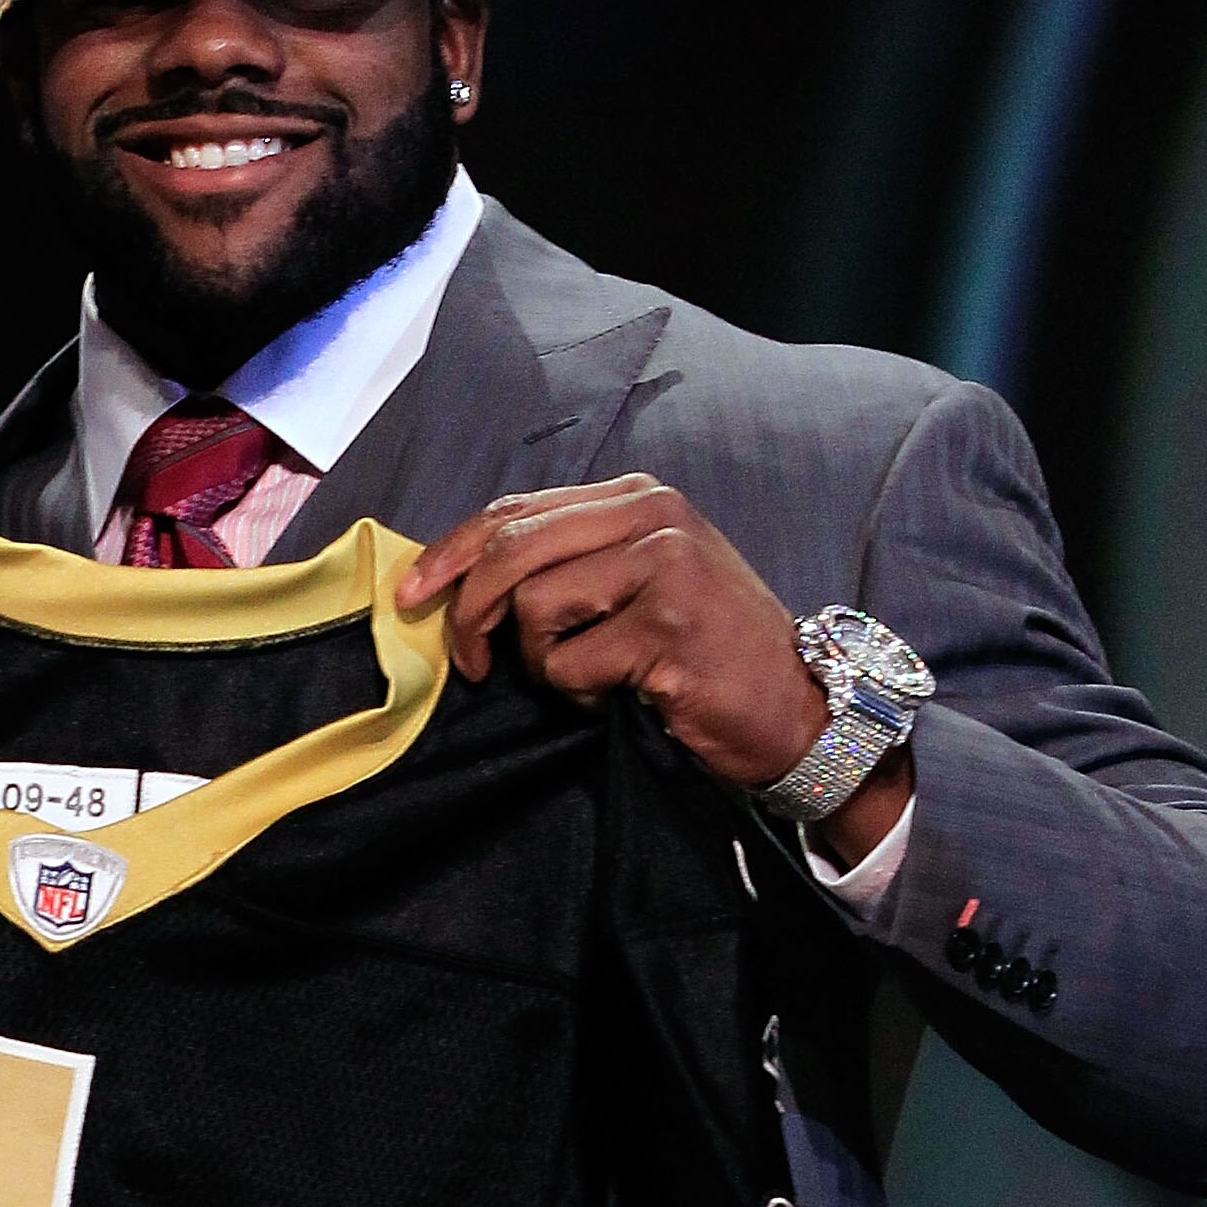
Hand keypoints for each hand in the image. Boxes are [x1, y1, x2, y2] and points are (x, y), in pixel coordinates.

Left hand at [395, 476, 911, 861]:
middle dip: (469, 614)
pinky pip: (568, 661)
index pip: (514, 511)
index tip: (410, 594)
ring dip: (544, 662)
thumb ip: (566, 561)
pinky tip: (623, 694)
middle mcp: (653, 516)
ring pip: (533, 607)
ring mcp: (664, 565)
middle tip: (473, 665)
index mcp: (637, 497)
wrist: (796, 710)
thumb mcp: (636, 583)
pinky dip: (579, 692)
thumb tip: (457, 578)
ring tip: (595, 677)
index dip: (449, 554)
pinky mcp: (667, 623)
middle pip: (509, 550)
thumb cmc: (704, 653)